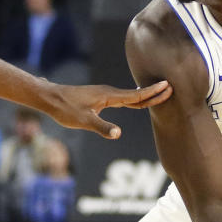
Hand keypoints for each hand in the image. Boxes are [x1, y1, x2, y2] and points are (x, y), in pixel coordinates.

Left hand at [46, 80, 172, 138]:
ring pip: (129, 96)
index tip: (167, 87)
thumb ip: (101, 127)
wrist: (50, 98)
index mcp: (108, 96)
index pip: (135, 95)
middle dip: (153, 92)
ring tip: (160, 94)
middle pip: (136, 94)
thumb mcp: (83, 121)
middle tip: (171, 88)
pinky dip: (133, 99)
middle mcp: (108, 92)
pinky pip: (122, 98)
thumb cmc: (65, 109)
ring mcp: (104, 94)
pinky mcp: (99, 98)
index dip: (152, 93)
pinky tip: (136, 102)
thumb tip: (118, 134)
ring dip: (145, 95)